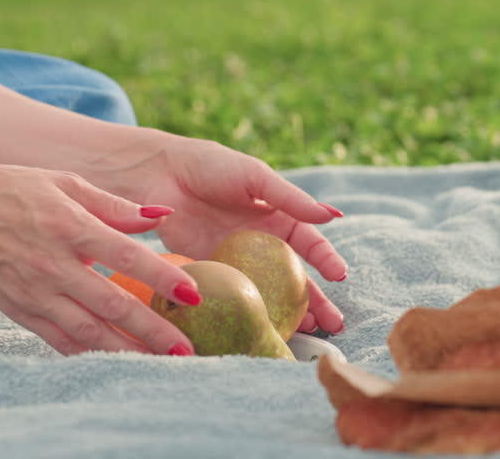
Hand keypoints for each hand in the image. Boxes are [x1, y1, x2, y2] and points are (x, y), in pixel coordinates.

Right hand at [0, 160, 202, 355]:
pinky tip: (115, 361)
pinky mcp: (19, 310)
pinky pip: (59, 340)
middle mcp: (54, 265)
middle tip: (188, 350)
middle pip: (113, 305)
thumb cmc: (17, 189)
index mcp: (70, 227)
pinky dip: (89, 353)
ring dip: (127, 350)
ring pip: (88, 332)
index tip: (193, 296)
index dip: (163, 278)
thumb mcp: (67, 183)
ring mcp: (34, 292)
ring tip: (160, 364)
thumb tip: (162, 216)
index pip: (127, 258)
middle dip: (154, 331)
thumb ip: (115, 205)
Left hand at [126, 137, 348, 333]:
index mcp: (277, 218)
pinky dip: (248, 313)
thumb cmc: (211, 165)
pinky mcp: (210, 272)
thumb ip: (290, 199)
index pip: (310, 243)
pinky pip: (233, 296)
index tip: (340, 276)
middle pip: (294, 277)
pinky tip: (260, 329)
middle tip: (334, 325)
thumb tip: (332, 215)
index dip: (326, 259)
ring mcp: (236, 261)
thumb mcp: (255, 177)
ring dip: (287, 313)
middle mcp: (260, 243)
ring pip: (268, 293)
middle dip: (316, 301)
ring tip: (305, 334)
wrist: (160, 174)